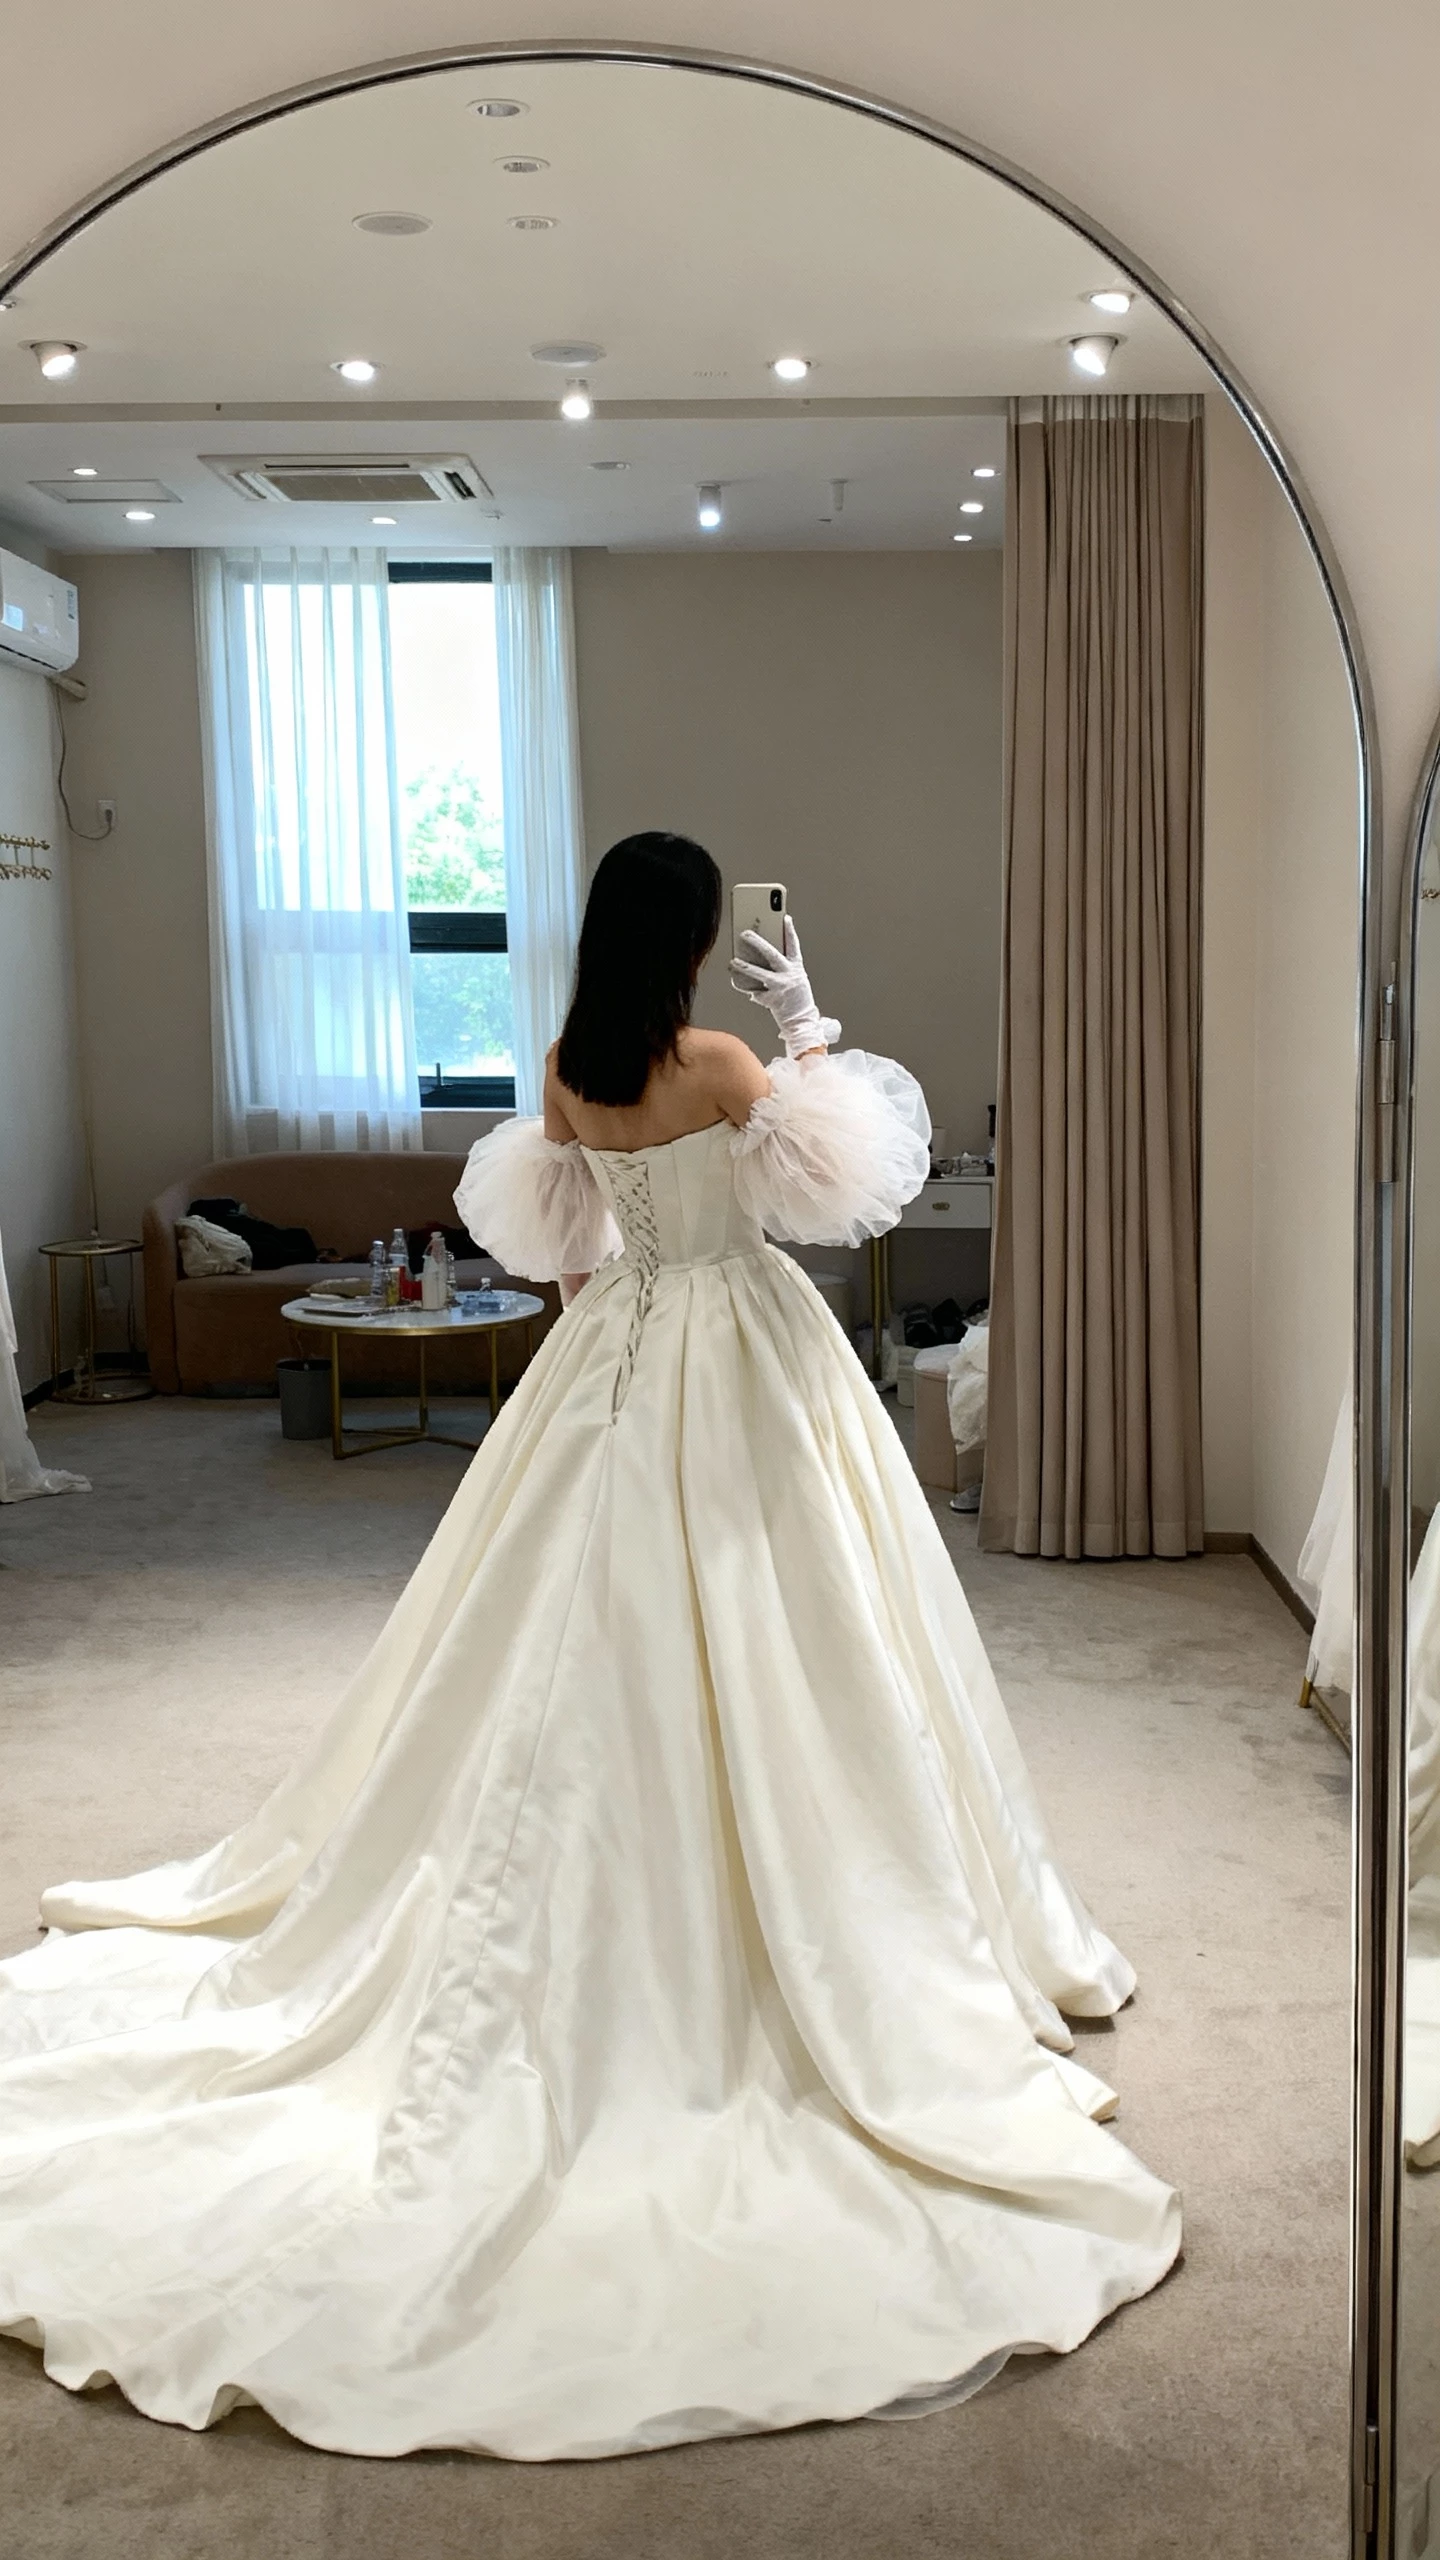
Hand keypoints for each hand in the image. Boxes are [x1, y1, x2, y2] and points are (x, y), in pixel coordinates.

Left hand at [729, 917, 840, 1057]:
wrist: (802, 1022)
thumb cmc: (798, 1000)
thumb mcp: (796, 979)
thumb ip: (784, 968)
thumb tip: (762, 958)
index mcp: (797, 968)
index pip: (794, 945)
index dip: (789, 931)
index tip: (785, 918)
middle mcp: (789, 976)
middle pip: (771, 954)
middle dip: (757, 942)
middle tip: (744, 933)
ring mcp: (780, 987)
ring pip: (759, 973)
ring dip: (744, 966)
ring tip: (733, 961)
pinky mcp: (772, 999)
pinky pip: (755, 992)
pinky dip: (749, 990)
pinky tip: (745, 988)